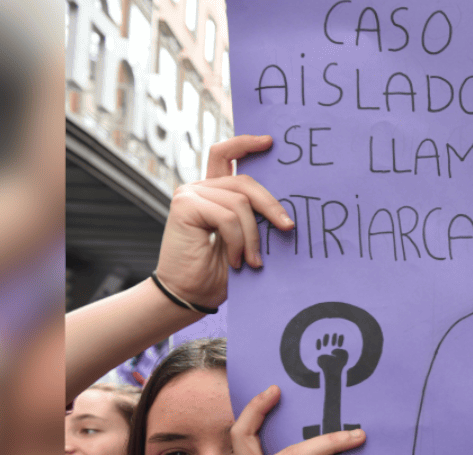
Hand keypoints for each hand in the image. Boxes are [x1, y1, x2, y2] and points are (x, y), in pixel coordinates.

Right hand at [155, 135, 294, 309]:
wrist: (190, 294)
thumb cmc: (219, 272)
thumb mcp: (244, 239)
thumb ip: (254, 217)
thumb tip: (286, 209)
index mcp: (214, 192)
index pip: (225, 155)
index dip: (246, 144)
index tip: (270, 142)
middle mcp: (200, 187)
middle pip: (245, 181)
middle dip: (272, 205)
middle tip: (288, 228)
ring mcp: (190, 193)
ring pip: (240, 202)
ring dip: (252, 236)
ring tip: (251, 261)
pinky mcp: (184, 204)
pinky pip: (227, 216)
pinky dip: (237, 241)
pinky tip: (234, 260)